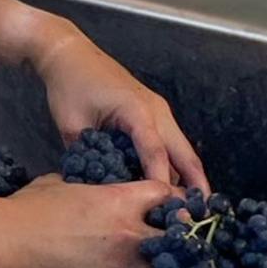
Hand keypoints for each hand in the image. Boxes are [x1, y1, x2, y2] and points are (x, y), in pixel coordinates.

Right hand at [0, 174, 174, 267]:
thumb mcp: (58, 184)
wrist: (6, 241)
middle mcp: (129, 234)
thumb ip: (85, 187)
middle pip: (181, 240)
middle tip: (184, 247)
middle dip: (186, 242)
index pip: (166, 193)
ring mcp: (120, 267)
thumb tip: (86, 191)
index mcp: (119, 201)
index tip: (173, 205)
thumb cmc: (27, 206)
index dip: (174, 198)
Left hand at [29, 18, 208, 193]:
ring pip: (180, 148)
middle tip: (198, 215)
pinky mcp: (153, 111)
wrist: (69, 53)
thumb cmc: (69, 86)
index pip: (156, 154)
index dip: (160, 183)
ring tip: (184, 207)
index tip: (164, 207)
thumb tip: (94, 186)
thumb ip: (86, 156)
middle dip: (194, 184)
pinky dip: (172, 162)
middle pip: (184, 154)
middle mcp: (156, 111)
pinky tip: (167, 184)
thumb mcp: (71, 125)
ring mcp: (158, 110)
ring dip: (186, 175)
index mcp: (138, 112)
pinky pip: (169, 141)